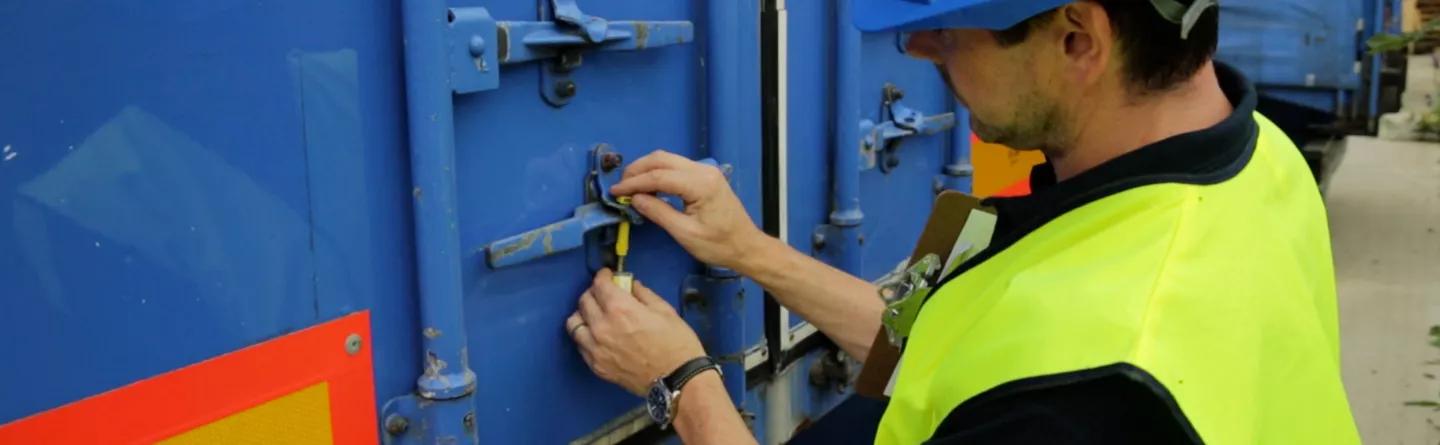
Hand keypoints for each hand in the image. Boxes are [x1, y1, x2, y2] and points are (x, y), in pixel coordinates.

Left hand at [566, 268, 706, 395]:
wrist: (678, 380)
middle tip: (604, 294)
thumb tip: (630, 285)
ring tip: (595, 315)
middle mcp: (601, 327)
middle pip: (584, 301)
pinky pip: (580, 345)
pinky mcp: (596, 366)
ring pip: (574, 323)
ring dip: (583, 314)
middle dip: (594, 293)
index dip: (603, 276)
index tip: (607, 276)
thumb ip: (643, 294)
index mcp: (620, 309)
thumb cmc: (677, 343)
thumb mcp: (665, 310)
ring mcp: (595, 348)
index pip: (599, 285)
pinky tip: (598, 336)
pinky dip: (586, 335)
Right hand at [610, 150, 769, 271]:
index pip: (659, 176)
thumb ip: (658, 213)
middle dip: (637, 170)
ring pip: (668, 160)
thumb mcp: (685, 233)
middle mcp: (703, 170)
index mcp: (700, 184)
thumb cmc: (719, 245)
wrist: (747, 246)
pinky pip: (676, 167)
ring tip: (630, 186)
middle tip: (620, 187)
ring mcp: (706, 171)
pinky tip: (648, 187)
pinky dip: (658, 173)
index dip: (634, 183)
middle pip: (662, 159)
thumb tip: (635, 199)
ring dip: (647, 170)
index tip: (615, 192)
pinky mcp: (706, 176)